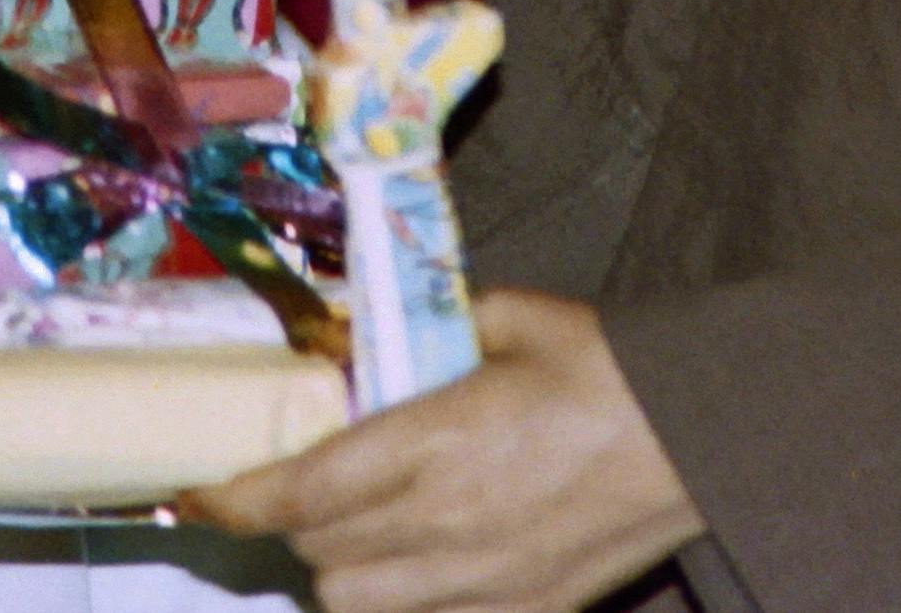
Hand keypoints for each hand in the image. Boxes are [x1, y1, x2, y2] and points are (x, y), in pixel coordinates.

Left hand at [185, 292, 703, 612]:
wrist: (706, 437)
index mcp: (434, 441)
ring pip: (357, 603)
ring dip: (341, 567)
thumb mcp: (510, 317)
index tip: (194, 494)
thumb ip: (426, 324)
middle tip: (308, 483)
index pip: (298, 492)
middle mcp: (446, 524)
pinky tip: (419, 566)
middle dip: (295, 522)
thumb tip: (359, 324)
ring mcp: (484, 582)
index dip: (231, 501)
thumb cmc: (609, 368)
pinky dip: (401, 601)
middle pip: (317, 554)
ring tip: (362, 527)